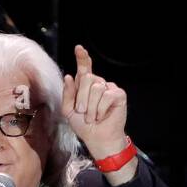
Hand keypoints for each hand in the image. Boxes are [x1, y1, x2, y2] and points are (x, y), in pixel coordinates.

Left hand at [61, 44, 129, 162]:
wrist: (97, 137)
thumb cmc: (84, 125)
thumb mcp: (69, 110)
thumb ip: (68, 94)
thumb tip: (68, 76)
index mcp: (85, 86)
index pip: (84, 68)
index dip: (82, 58)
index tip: (78, 48)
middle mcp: (98, 84)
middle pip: (87, 77)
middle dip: (81, 98)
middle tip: (82, 112)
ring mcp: (109, 88)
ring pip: (96, 88)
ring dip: (90, 107)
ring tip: (92, 117)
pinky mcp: (119, 94)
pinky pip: (106, 95)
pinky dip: (100, 109)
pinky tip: (101, 116)